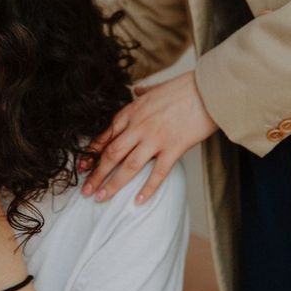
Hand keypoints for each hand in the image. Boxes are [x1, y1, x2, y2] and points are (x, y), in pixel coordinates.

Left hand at [79, 70, 218, 204]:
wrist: (208, 89)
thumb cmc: (183, 88)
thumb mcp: (156, 88)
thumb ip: (143, 93)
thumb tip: (137, 90)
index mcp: (131, 112)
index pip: (106, 136)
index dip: (92, 154)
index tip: (82, 168)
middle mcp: (138, 127)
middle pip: (111, 155)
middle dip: (96, 175)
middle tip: (86, 191)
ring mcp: (155, 139)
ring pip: (128, 166)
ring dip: (113, 184)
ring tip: (102, 198)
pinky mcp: (173, 148)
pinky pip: (157, 174)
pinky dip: (147, 189)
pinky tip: (137, 202)